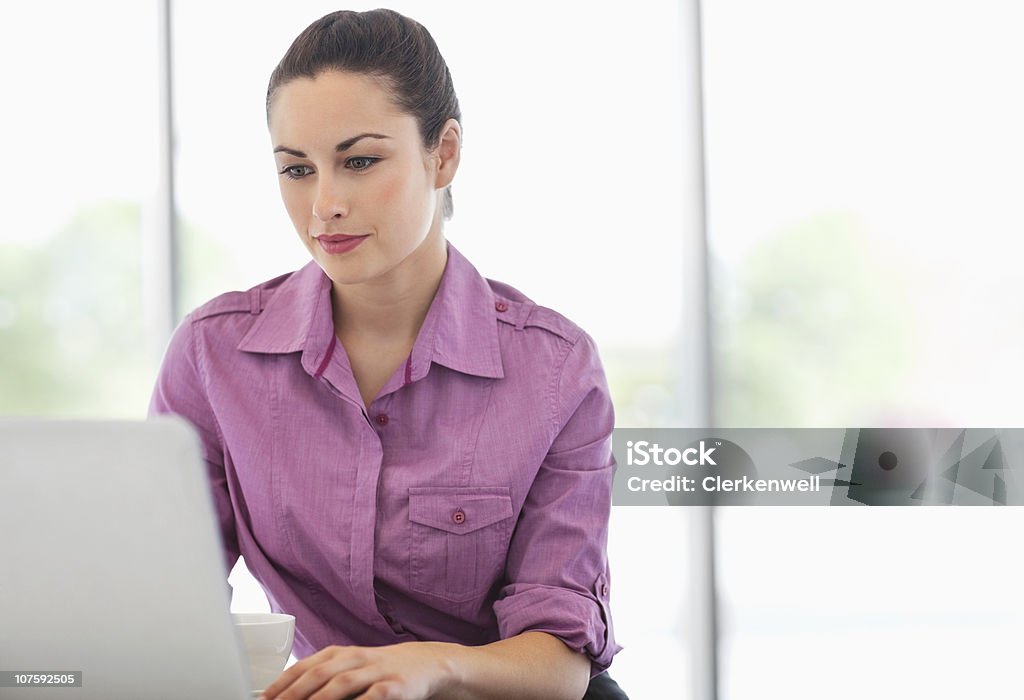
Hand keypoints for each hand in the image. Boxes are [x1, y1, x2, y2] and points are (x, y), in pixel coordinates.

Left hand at [259, 641, 457, 699]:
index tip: (264, 699)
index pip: (305, 666)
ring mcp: (377, 671)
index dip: (282, 683)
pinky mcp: (396, 686)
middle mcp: (356, 658)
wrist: (427, 664)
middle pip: (320, 673)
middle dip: (294, 692)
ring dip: (320, 699)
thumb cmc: (381, 670)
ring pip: (343, 682)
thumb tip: (287, 695)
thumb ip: (324, 678)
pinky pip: (374, 696)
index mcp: (341, 654)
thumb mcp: (352, 667)